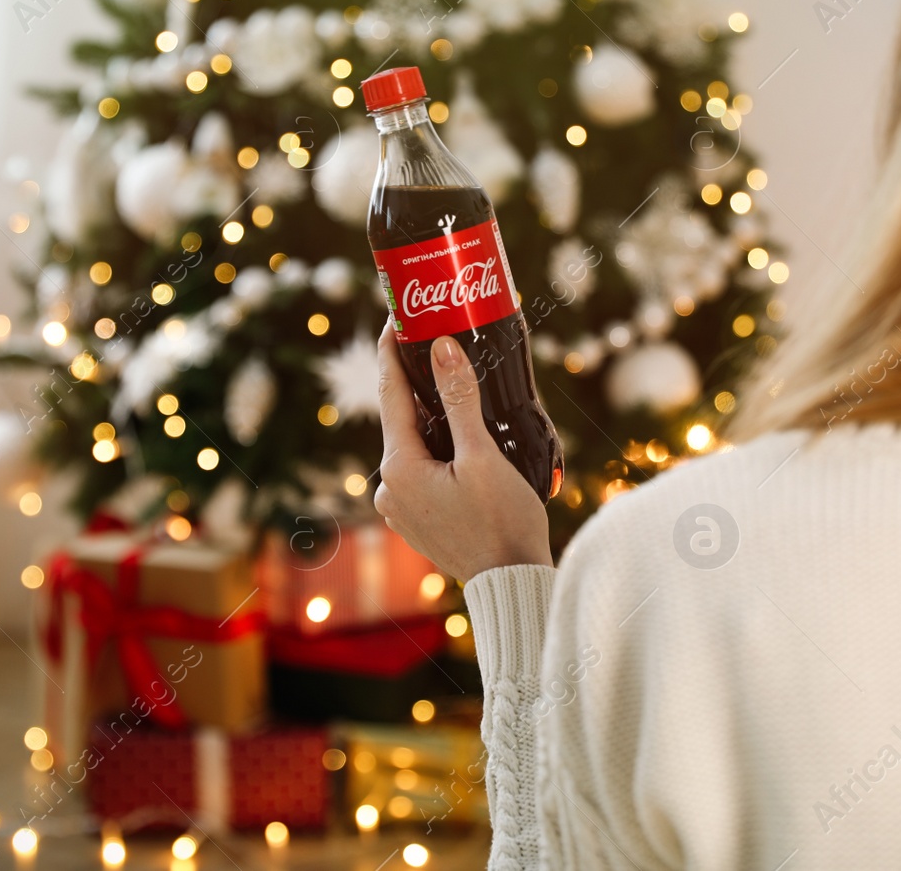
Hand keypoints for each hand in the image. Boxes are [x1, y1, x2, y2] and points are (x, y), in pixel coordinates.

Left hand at [374, 322, 552, 581]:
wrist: (511, 583)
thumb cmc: (503, 524)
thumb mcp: (484, 456)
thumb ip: (460, 400)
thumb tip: (441, 348)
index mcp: (399, 467)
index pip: (390, 392)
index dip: (392, 350)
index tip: (398, 317)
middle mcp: (389, 487)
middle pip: (402, 417)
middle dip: (417, 380)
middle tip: (436, 339)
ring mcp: (401, 506)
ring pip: (413, 443)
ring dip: (431, 414)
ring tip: (454, 380)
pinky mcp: (417, 518)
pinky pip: (422, 467)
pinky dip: (437, 445)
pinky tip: (461, 432)